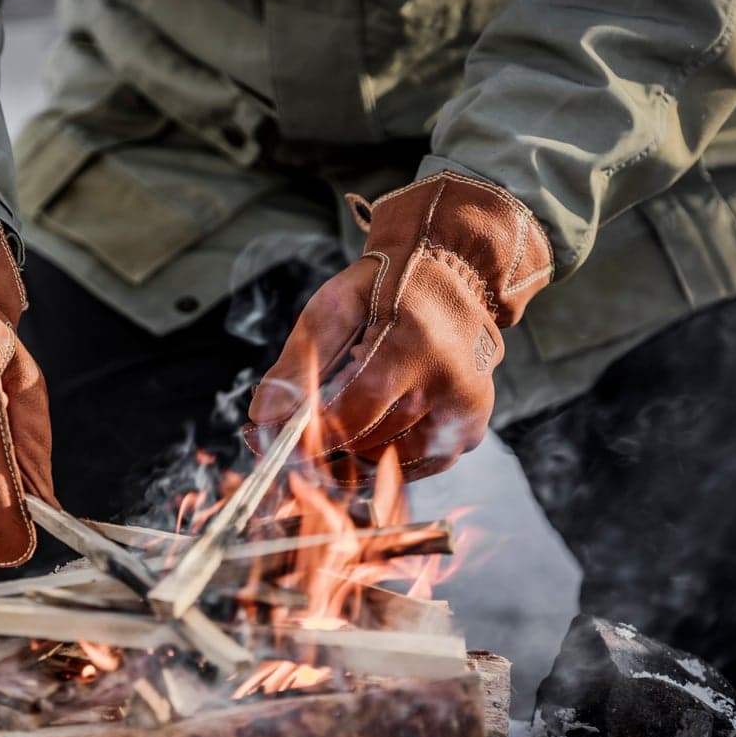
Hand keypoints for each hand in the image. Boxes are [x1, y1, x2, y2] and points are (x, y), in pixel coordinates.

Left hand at [247, 172, 552, 480]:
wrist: (450, 272)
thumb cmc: (386, 287)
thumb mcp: (334, 308)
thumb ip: (297, 363)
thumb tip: (261, 417)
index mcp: (413, 348)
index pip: (353, 415)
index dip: (312, 434)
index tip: (280, 439)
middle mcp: (449, 385)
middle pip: (370, 441)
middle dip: (327, 442)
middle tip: (301, 431)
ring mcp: (466, 410)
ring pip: (392, 459)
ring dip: (357, 447)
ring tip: (346, 410)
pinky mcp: (473, 426)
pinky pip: (419, 464)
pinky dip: (388, 453)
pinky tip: (372, 428)